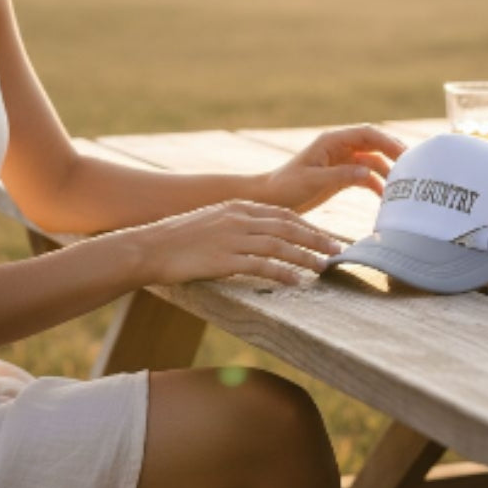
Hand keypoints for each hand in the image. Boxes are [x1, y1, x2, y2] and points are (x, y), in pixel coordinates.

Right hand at [129, 201, 344, 287]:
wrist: (150, 247)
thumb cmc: (180, 238)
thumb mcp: (213, 220)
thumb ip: (238, 224)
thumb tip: (262, 236)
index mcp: (237, 206)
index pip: (282, 213)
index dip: (307, 225)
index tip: (325, 236)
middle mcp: (238, 218)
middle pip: (287, 227)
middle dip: (316, 238)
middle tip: (337, 249)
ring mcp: (231, 238)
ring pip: (279, 245)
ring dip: (305, 256)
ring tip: (324, 267)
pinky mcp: (223, 259)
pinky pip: (260, 266)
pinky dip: (282, 273)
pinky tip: (296, 281)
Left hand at [259, 123, 406, 212]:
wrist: (271, 199)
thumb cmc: (287, 186)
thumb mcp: (313, 181)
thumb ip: (340, 176)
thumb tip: (368, 172)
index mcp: (332, 141)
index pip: (366, 134)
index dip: (388, 141)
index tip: (405, 154)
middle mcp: (340, 148)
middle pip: (374, 145)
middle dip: (394, 155)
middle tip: (414, 169)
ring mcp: (342, 161)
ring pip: (373, 161)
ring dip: (388, 172)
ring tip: (404, 187)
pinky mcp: (341, 176)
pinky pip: (365, 176)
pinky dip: (377, 185)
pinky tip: (386, 199)